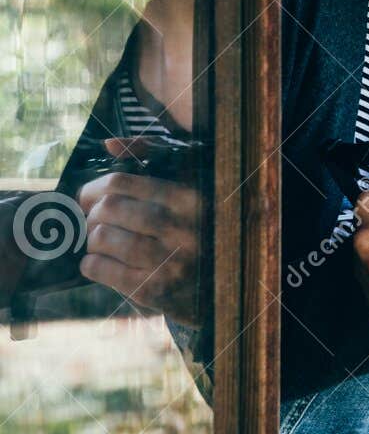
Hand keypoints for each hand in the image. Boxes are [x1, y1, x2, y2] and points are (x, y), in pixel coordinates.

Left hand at [76, 137, 202, 326]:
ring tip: (101, 243)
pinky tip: (100, 264)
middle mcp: (183, 229)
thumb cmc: (190, 232)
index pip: (120, 182)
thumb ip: (152, 161)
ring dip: (92, 240)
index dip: (93, 189)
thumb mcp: (183, 193)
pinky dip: (90, 264)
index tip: (89, 199)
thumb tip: (110, 144)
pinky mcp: (154, 289)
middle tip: (93, 222)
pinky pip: (100, 268)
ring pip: (101, 238)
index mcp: (190, 199)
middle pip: (108, 209)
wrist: (214, 288)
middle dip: (90, 216)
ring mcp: (169, 262)